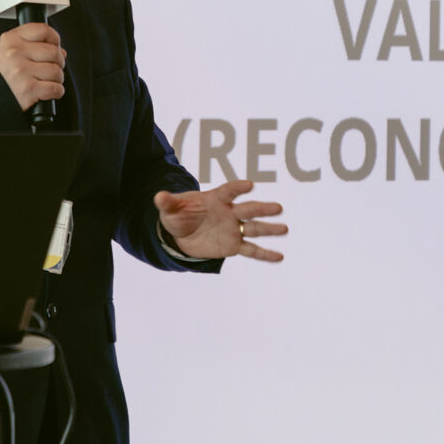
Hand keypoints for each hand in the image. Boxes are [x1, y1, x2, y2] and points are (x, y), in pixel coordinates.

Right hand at [0, 23, 65, 111]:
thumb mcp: (5, 51)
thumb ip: (30, 45)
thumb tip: (60, 51)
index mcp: (10, 40)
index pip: (43, 30)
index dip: (54, 38)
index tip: (55, 45)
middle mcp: (15, 53)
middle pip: (54, 52)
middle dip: (58, 61)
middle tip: (52, 67)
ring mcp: (21, 71)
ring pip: (56, 71)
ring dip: (58, 78)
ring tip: (48, 80)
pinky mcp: (28, 89)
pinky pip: (55, 88)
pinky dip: (57, 91)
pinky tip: (48, 91)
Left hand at [154, 180, 285, 261]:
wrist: (181, 234)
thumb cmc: (179, 215)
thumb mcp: (171, 209)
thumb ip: (168, 202)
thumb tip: (158, 196)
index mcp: (216, 199)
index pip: (229, 191)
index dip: (238, 188)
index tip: (250, 186)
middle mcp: (229, 213)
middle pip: (248, 210)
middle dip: (262, 209)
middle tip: (278, 208)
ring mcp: (233, 229)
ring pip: (254, 228)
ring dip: (269, 228)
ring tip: (284, 228)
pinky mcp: (234, 245)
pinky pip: (251, 250)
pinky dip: (265, 254)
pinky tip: (279, 257)